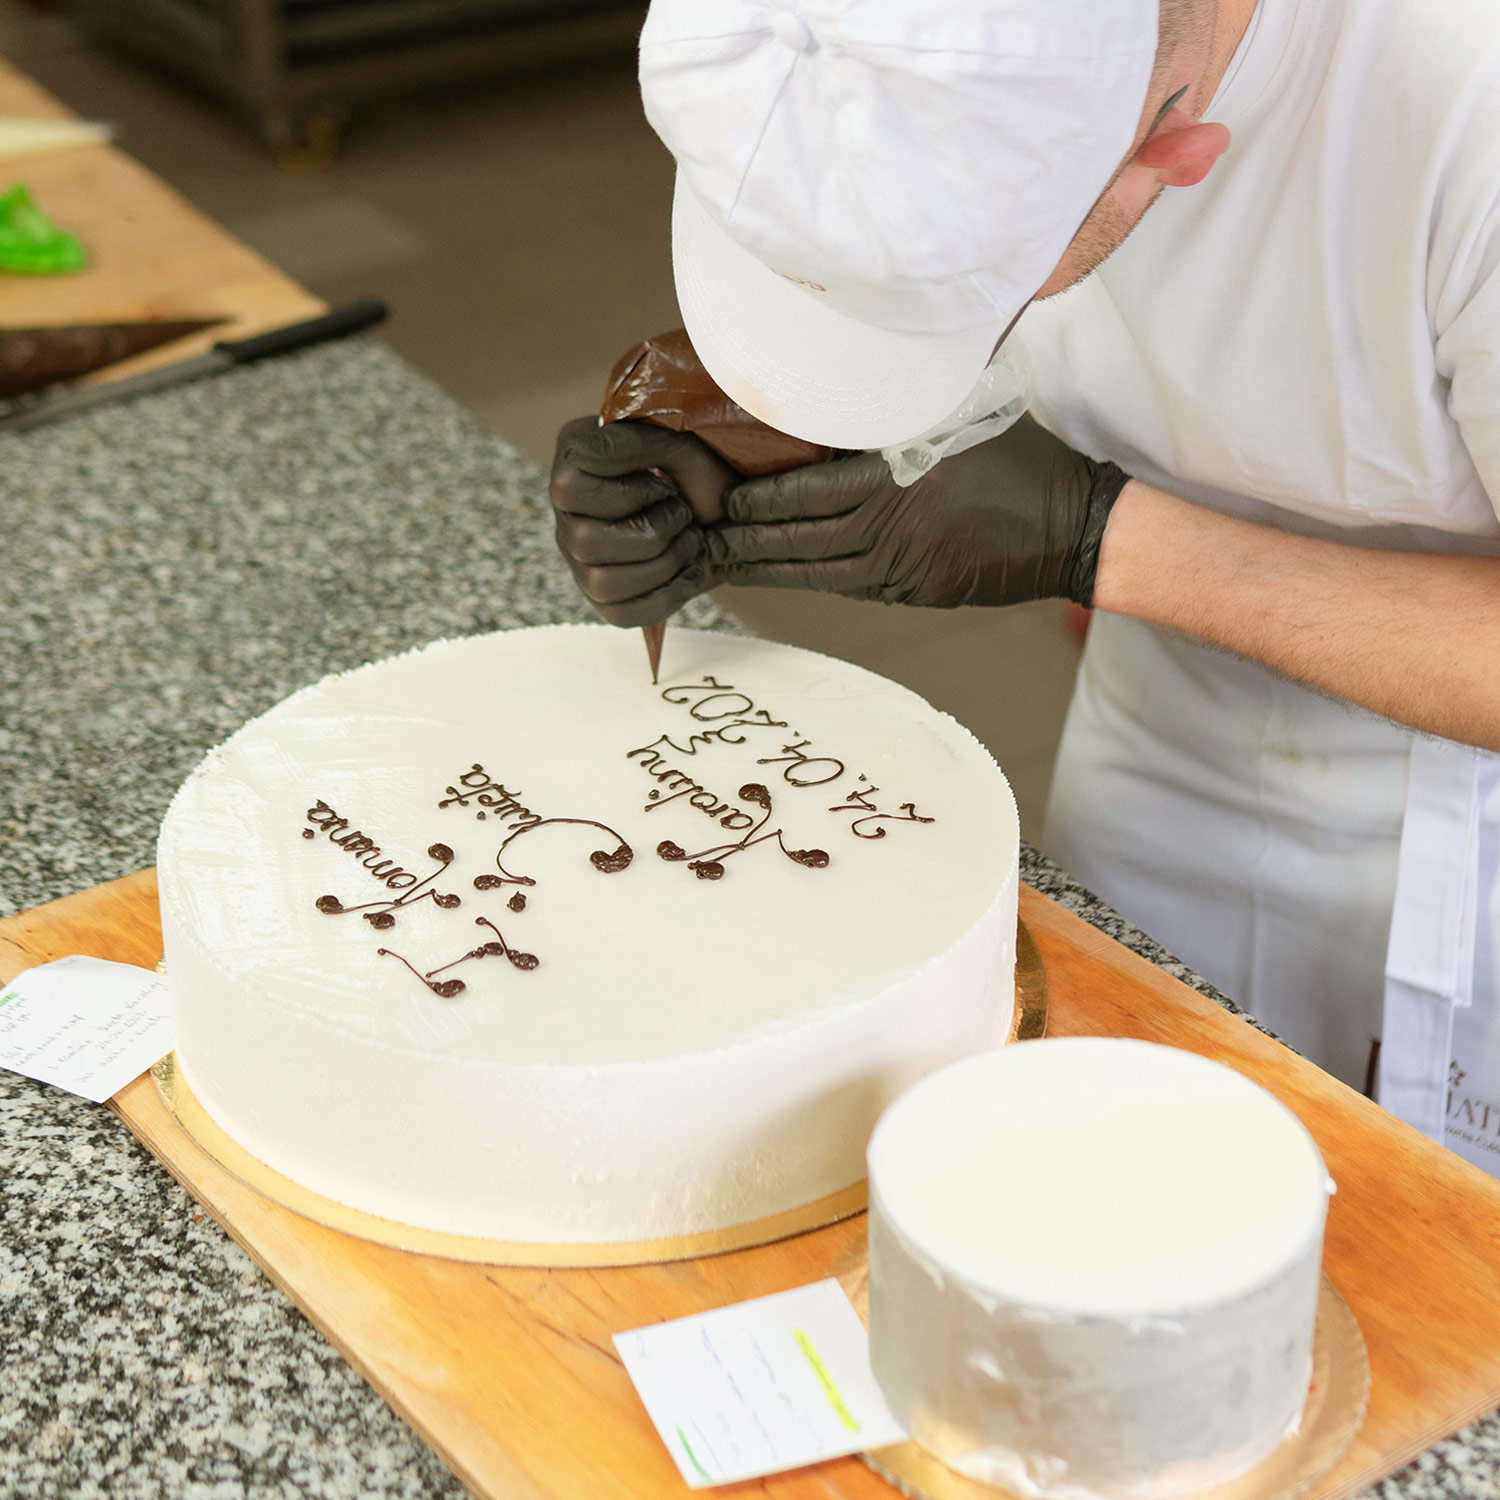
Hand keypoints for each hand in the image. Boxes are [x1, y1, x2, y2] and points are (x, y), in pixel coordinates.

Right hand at [549, 416, 733, 626]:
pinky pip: (621, 615)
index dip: (626, 494)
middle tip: (683, 515)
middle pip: (584, 542)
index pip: (567, 491)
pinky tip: (690, 573)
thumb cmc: (699, 470)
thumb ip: (630, 444)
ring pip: (602, 583)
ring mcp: (581, 561)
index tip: (664, 485)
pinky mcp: (606, 598)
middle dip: (652, 532)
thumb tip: (582, 455)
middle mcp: (568, 517)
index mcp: (574, 469)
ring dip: (663, 564)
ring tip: (690, 541)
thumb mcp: (675, 442)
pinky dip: (667, 597)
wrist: (731, 509)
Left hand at [707, 414, 1130, 608]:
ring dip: (765, 569)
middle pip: (799, 539)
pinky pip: (845, 588)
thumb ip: (901, 403)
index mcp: (900, 473)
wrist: (1070, 526)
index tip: (721, 498)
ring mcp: (902, 566)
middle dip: (745, 541)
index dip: (757, 501)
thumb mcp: (960, 411)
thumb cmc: (1017, 457)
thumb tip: (844, 379)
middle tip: (703, 537)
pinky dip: (806, 580)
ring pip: (815, 572)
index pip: (807, 492)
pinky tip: (777, 574)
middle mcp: (894, 524)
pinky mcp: (911, 592)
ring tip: (723, 562)